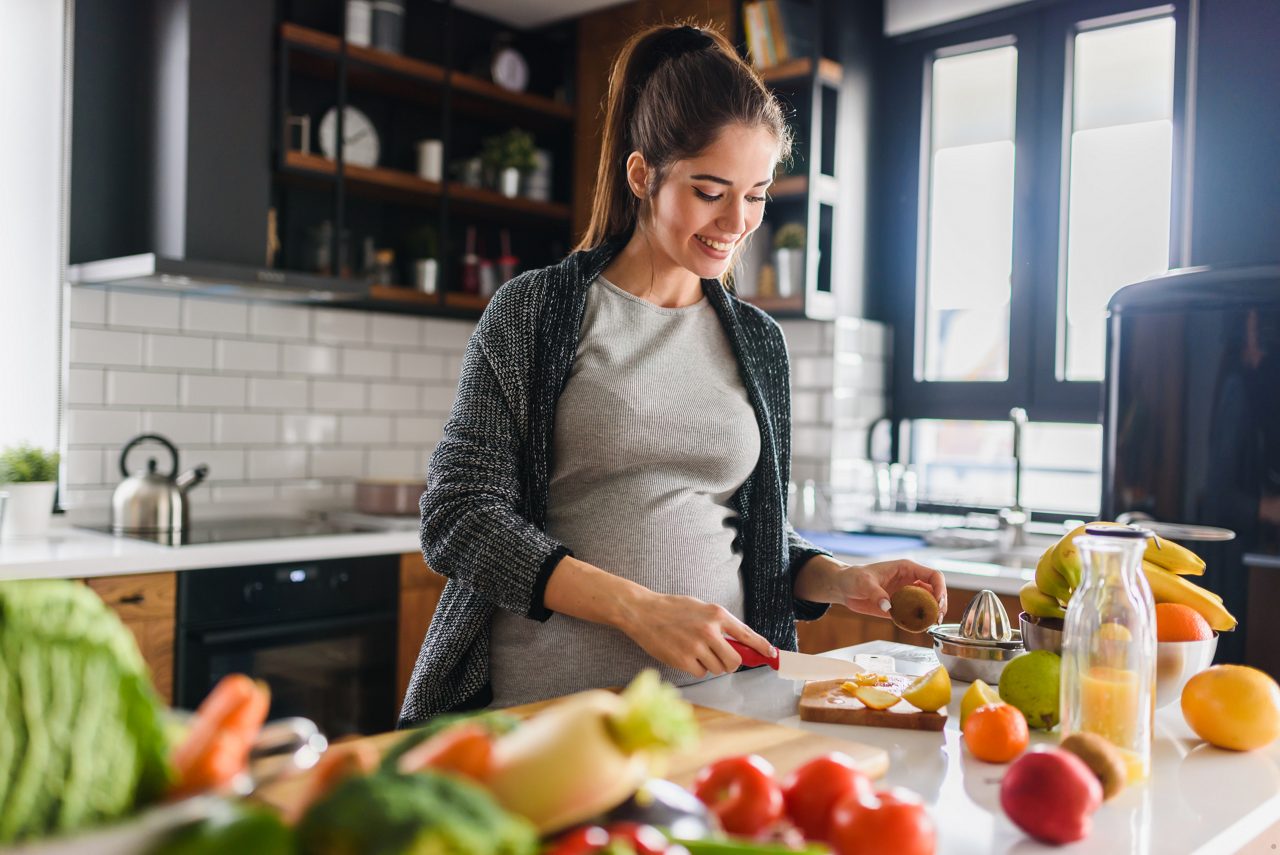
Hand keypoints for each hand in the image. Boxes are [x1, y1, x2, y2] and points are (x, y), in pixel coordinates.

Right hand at [618, 591, 774, 678]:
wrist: (643, 612)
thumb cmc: (672, 609)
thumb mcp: (700, 608)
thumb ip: (720, 624)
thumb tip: (740, 644)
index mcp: (717, 614)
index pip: (747, 635)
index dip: (762, 647)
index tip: (772, 655)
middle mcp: (709, 630)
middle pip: (734, 661)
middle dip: (730, 664)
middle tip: (721, 659)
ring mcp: (696, 646)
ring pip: (717, 669)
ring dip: (711, 665)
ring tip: (695, 651)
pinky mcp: (683, 659)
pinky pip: (701, 673)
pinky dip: (696, 668)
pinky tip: (685, 655)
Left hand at [830, 559, 947, 619]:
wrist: (843, 588)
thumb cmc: (853, 577)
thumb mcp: (864, 582)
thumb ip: (876, 593)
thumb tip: (888, 606)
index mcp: (906, 569)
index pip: (933, 575)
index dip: (940, 588)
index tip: (939, 602)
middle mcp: (910, 581)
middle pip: (935, 591)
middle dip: (939, 604)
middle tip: (937, 618)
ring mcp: (906, 594)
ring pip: (928, 604)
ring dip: (932, 614)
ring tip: (931, 624)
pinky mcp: (900, 607)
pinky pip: (915, 614)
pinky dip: (919, 621)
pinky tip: (919, 628)